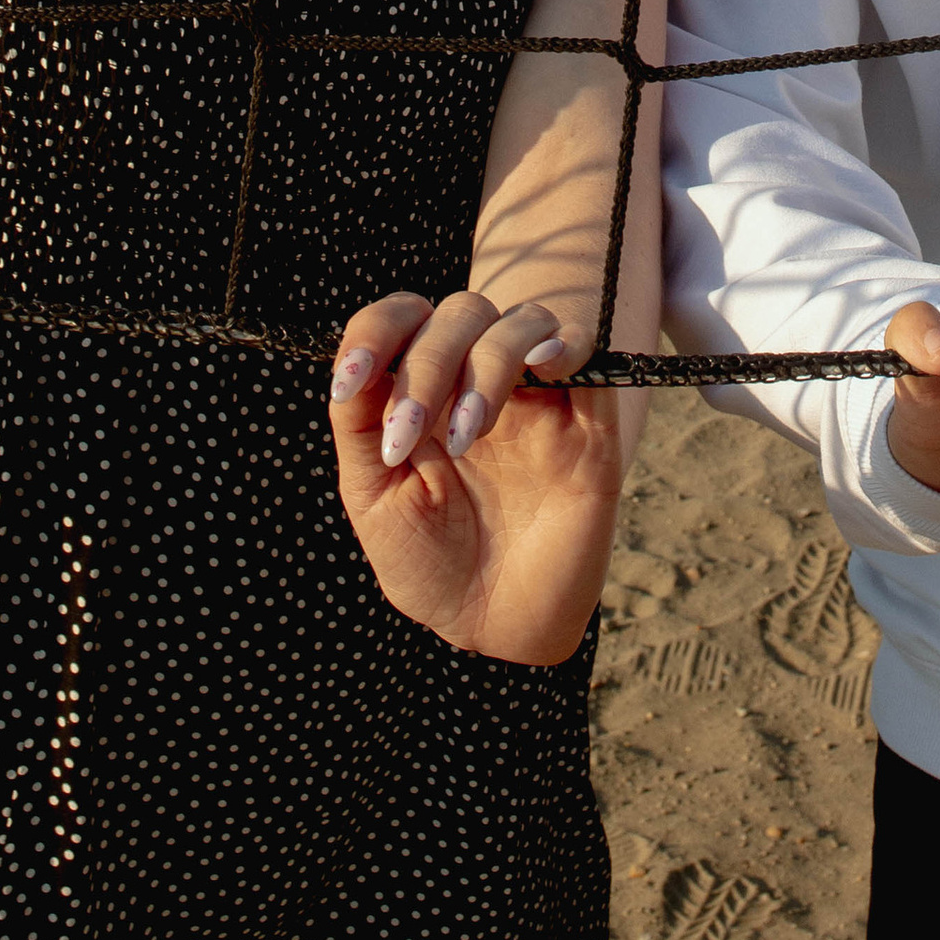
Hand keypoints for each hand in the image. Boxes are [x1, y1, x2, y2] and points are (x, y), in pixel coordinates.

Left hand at [324, 289, 630, 666]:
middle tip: (409, 438)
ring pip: (522, 322)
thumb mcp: (374, 496)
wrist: (491, 627)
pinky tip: (540, 372)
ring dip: (486, 365)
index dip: (377, 329)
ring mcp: (537, 399)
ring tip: (465, 438)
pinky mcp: (588, 424)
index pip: (407, 317)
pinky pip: (588, 352)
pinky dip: (564, 345)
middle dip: (427, 365)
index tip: (352, 381)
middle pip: (462, 312)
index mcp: (425, 391)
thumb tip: (351, 365)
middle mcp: (480, 382)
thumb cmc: (428, 562)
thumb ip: (360, 426)